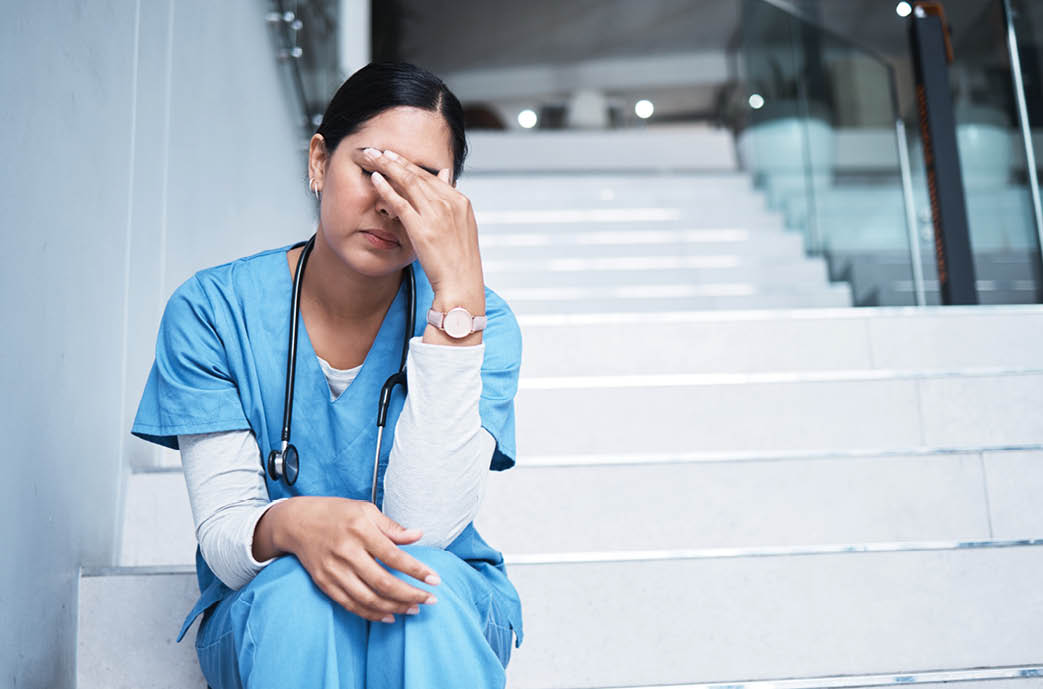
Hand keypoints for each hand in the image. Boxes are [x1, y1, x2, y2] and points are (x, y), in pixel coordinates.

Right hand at [282, 496, 440, 622]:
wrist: (297, 522)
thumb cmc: (336, 513)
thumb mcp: (365, 510)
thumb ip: (392, 527)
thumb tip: (418, 535)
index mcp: (360, 530)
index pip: (394, 556)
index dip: (417, 570)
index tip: (435, 580)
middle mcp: (347, 552)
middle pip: (383, 582)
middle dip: (410, 594)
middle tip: (431, 600)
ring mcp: (334, 570)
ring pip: (368, 598)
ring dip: (394, 607)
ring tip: (414, 609)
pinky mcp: (325, 583)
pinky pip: (351, 605)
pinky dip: (371, 614)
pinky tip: (389, 616)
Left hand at [354, 147, 484, 305]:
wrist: (462, 284)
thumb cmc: (460, 261)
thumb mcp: (462, 225)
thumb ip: (451, 199)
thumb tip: (445, 175)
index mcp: (460, 201)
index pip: (430, 176)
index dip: (410, 164)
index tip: (394, 157)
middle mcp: (449, 203)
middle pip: (417, 174)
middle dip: (394, 160)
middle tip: (377, 150)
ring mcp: (436, 215)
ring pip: (407, 182)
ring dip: (387, 167)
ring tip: (371, 157)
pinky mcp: (422, 228)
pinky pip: (400, 203)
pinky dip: (386, 188)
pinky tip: (374, 179)